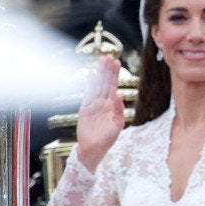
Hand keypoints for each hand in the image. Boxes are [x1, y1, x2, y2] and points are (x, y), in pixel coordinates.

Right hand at [76, 55, 124, 172]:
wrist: (94, 149)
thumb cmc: (108, 139)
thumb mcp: (117, 125)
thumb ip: (119, 110)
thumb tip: (119, 94)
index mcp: (112, 106)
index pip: (114, 86)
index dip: (115, 74)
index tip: (117, 62)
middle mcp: (103, 102)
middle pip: (105, 82)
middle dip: (107, 70)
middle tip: (109, 56)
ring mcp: (93, 105)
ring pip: (97, 85)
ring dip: (99, 74)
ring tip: (101, 61)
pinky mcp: (85, 109)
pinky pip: (87, 94)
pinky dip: (89, 84)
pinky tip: (90, 74)